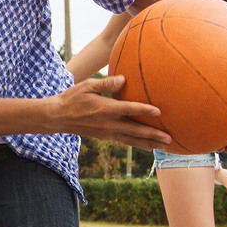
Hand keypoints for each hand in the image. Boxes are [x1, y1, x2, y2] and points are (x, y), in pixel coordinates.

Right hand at [47, 75, 172, 146]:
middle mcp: (108, 123)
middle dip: (153, 135)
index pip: (129, 109)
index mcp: (105, 109)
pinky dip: (138, 144)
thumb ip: (106, 83)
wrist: (57, 117)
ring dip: (149, 144)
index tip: (159, 112)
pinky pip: (125, 141)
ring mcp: (107, 132)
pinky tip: (147, 145)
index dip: (144, 110)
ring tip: (164, 147)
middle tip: (169, 139)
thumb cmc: (72, 98)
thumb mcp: (87, 85)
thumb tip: (124, 79)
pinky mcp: (105, 136)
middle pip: (135, 131)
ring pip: (132, 140)